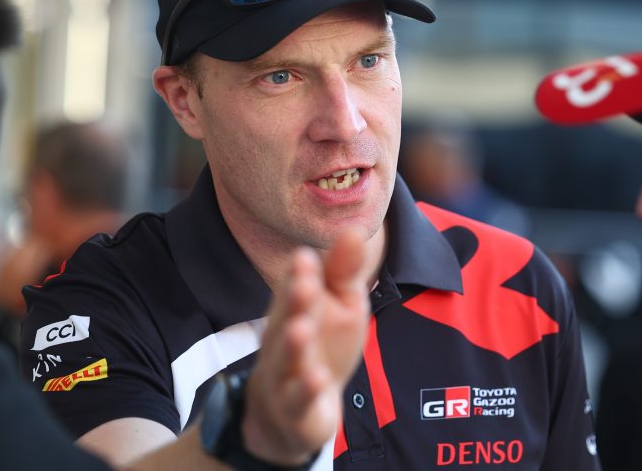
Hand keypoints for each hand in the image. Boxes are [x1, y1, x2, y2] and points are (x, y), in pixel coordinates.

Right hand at [241, 229, 370, 464]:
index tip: (305, 257)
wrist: (293, 412)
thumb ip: (344, 272)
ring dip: (294, 345)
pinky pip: (298, 400)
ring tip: (301, 328)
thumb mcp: (342, 306)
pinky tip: (317, 378)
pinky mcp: (296, 409)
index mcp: (297, 308)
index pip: (297, 288)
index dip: (300, 275)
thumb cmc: (322, 347)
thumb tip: (355, 229)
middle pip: (288, 318)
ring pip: (288, 359)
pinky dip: (306, 389)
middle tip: (304, 282)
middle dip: (294, 301)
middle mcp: (286, 338)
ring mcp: (286, 374)